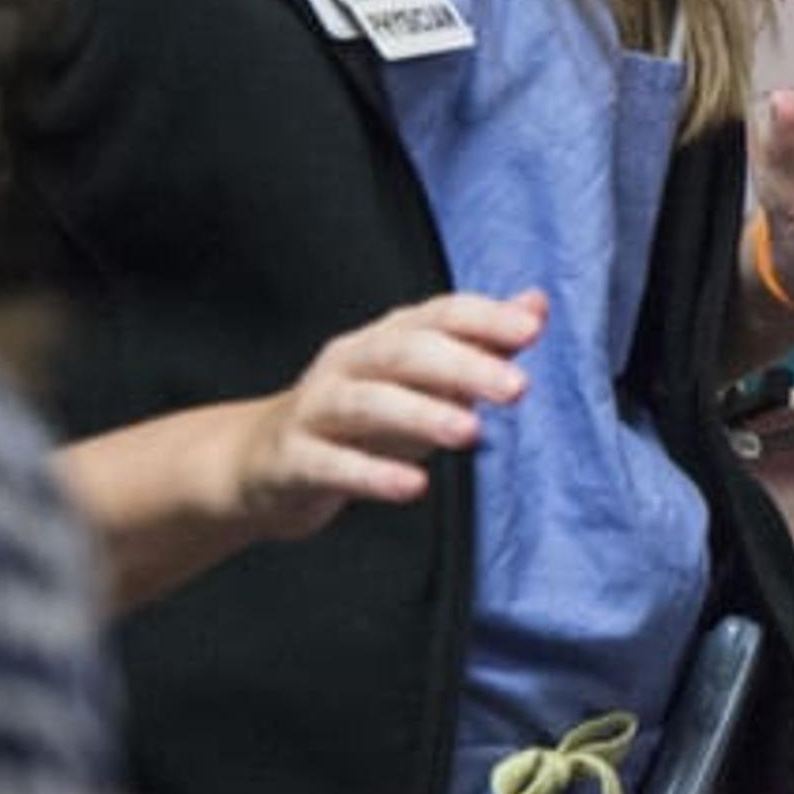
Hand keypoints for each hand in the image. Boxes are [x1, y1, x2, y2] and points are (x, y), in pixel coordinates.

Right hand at [234, 290, 546, 537]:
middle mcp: (348, 364)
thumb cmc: (360, 419)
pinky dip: (372, 474)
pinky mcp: (291, 458)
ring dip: (422, 414)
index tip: (532, 331)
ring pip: (367, 402)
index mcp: (385, 338)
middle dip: (464, 366)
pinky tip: (413, 487)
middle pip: (405, 352)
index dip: (485, 319)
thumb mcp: (423, 381)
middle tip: (517, 388)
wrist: (257, 465)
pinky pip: (330, 464)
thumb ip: (481, 346)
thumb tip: (536, 306)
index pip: (439, 314)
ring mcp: (315, 409)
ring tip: (471, 432)